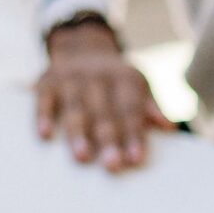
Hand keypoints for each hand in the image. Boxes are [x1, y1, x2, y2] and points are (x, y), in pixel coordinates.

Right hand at [34, 22, 169, 171]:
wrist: (81, 46)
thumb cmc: (114, 79)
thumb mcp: (137, 84)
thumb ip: (150, 107)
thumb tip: (170, 128)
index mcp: (124, 78)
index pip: (130, 109)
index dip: (133, 134)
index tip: (135, 158)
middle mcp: (97, 75)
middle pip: (104, 111)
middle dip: (108, 139)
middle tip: (112, 166)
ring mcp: (70, 77)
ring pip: (75, 107)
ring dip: (78, 132)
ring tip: (82, 157)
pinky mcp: (46, 80)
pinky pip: (43, 99)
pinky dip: (43, 115)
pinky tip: (45, 134)